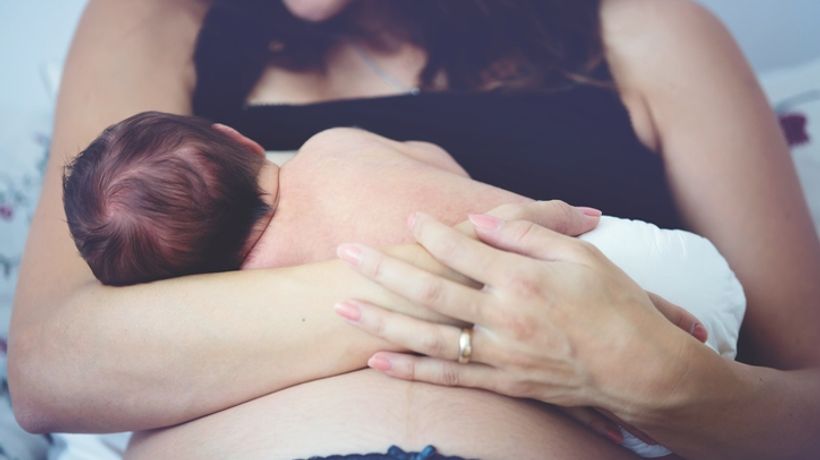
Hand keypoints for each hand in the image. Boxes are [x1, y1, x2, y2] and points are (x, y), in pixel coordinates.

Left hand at [334, 212, 701, 411]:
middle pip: (431, 288)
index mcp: (523, 279)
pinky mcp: (502, 382)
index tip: (409, 218)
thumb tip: (483, 219)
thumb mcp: (582, 256)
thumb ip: (530, 234)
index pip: (463, 248)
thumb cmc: (616, 306)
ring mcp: (499, 353)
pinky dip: (410, 370)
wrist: (640, 371)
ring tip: (342, 305)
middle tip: (347, 252)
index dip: (432, 231)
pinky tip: (376, 361)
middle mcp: (503, 316)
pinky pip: (448, 377)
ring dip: (381, 319)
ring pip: (427, 335)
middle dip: (384, 268)